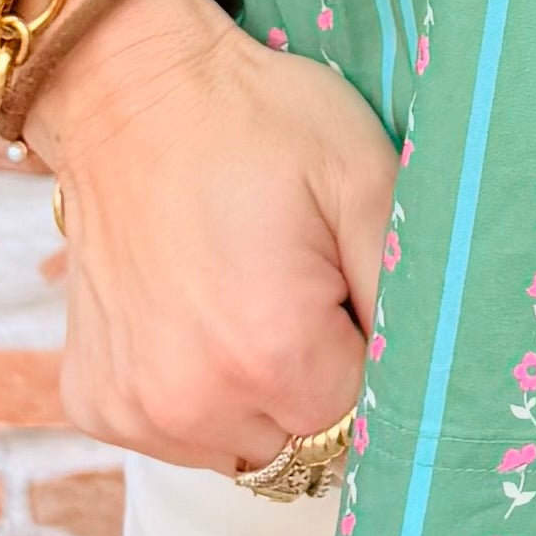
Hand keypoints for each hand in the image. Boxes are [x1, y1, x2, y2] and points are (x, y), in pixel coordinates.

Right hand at [17, 0, 402, 473]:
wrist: (123, 90)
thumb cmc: (254, 121)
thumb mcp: (365, 179)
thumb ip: (412, 289)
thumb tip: (437, 374)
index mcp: (272, 354)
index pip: (365, 413)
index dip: (369, 351)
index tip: (347, 289)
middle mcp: (194, 403)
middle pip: (305, 441)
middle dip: (318, 380)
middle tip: (296, 286)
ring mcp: (137, 409)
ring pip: (244, 445)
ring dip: (257, 395)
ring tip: (243, 299)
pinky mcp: (97, 402)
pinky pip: (179, 431)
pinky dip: (197, 391)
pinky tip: (195, 314)